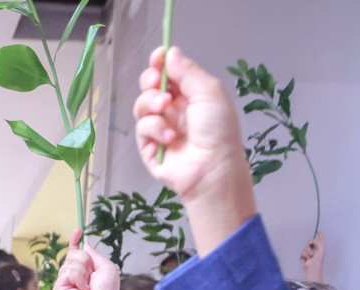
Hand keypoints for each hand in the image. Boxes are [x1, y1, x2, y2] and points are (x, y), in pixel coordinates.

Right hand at [53, 236, 120, 289]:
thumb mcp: (107, 268)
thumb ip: (96, 255)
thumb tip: (85, 245)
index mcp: (87, 271)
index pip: (78, 252)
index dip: (76, 241)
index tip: (78, 231)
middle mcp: (75, 274)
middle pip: (74, 253)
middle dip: (85, 260)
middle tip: (91, 275)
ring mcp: (66, 280)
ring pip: (71, 260)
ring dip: (83, 271)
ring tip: (86, 286)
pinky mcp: (58, 285)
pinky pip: (67, 270)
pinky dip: (77, 277)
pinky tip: (80, 289)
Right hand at [133, 48, 246, 204]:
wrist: (212, 168)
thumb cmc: (218, 129)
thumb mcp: (209, 92)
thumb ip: (187, 71)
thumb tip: (170, 52)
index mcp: (190, 94)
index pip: (169, 72)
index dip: (160, 63)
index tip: (157, 57)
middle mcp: (173, 109)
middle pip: (150, 86)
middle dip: (150, 80)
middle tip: (157, 83)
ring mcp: (160, 127)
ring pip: (141, 105)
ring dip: (151, 103)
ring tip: (165, 109)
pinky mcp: (149, 147)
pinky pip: (142, 128)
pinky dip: (154, 128)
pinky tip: (169, 137)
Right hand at [300, 231, 325, 282]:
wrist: (313, 266)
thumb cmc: (318, 259)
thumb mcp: (321, 248)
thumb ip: (317, 242)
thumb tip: (312, 241)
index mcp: (321, 246)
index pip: (320, 238)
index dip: (320, 234)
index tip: (318, 230)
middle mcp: (315, 248)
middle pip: (310, 242)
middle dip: (309, 245)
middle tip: (311, 249)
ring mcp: (310, 252)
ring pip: (305, 247)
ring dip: (307, 252)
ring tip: (310, 256)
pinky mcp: (304, 256)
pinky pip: (302, 252)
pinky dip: (304, 255)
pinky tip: (307, 259)